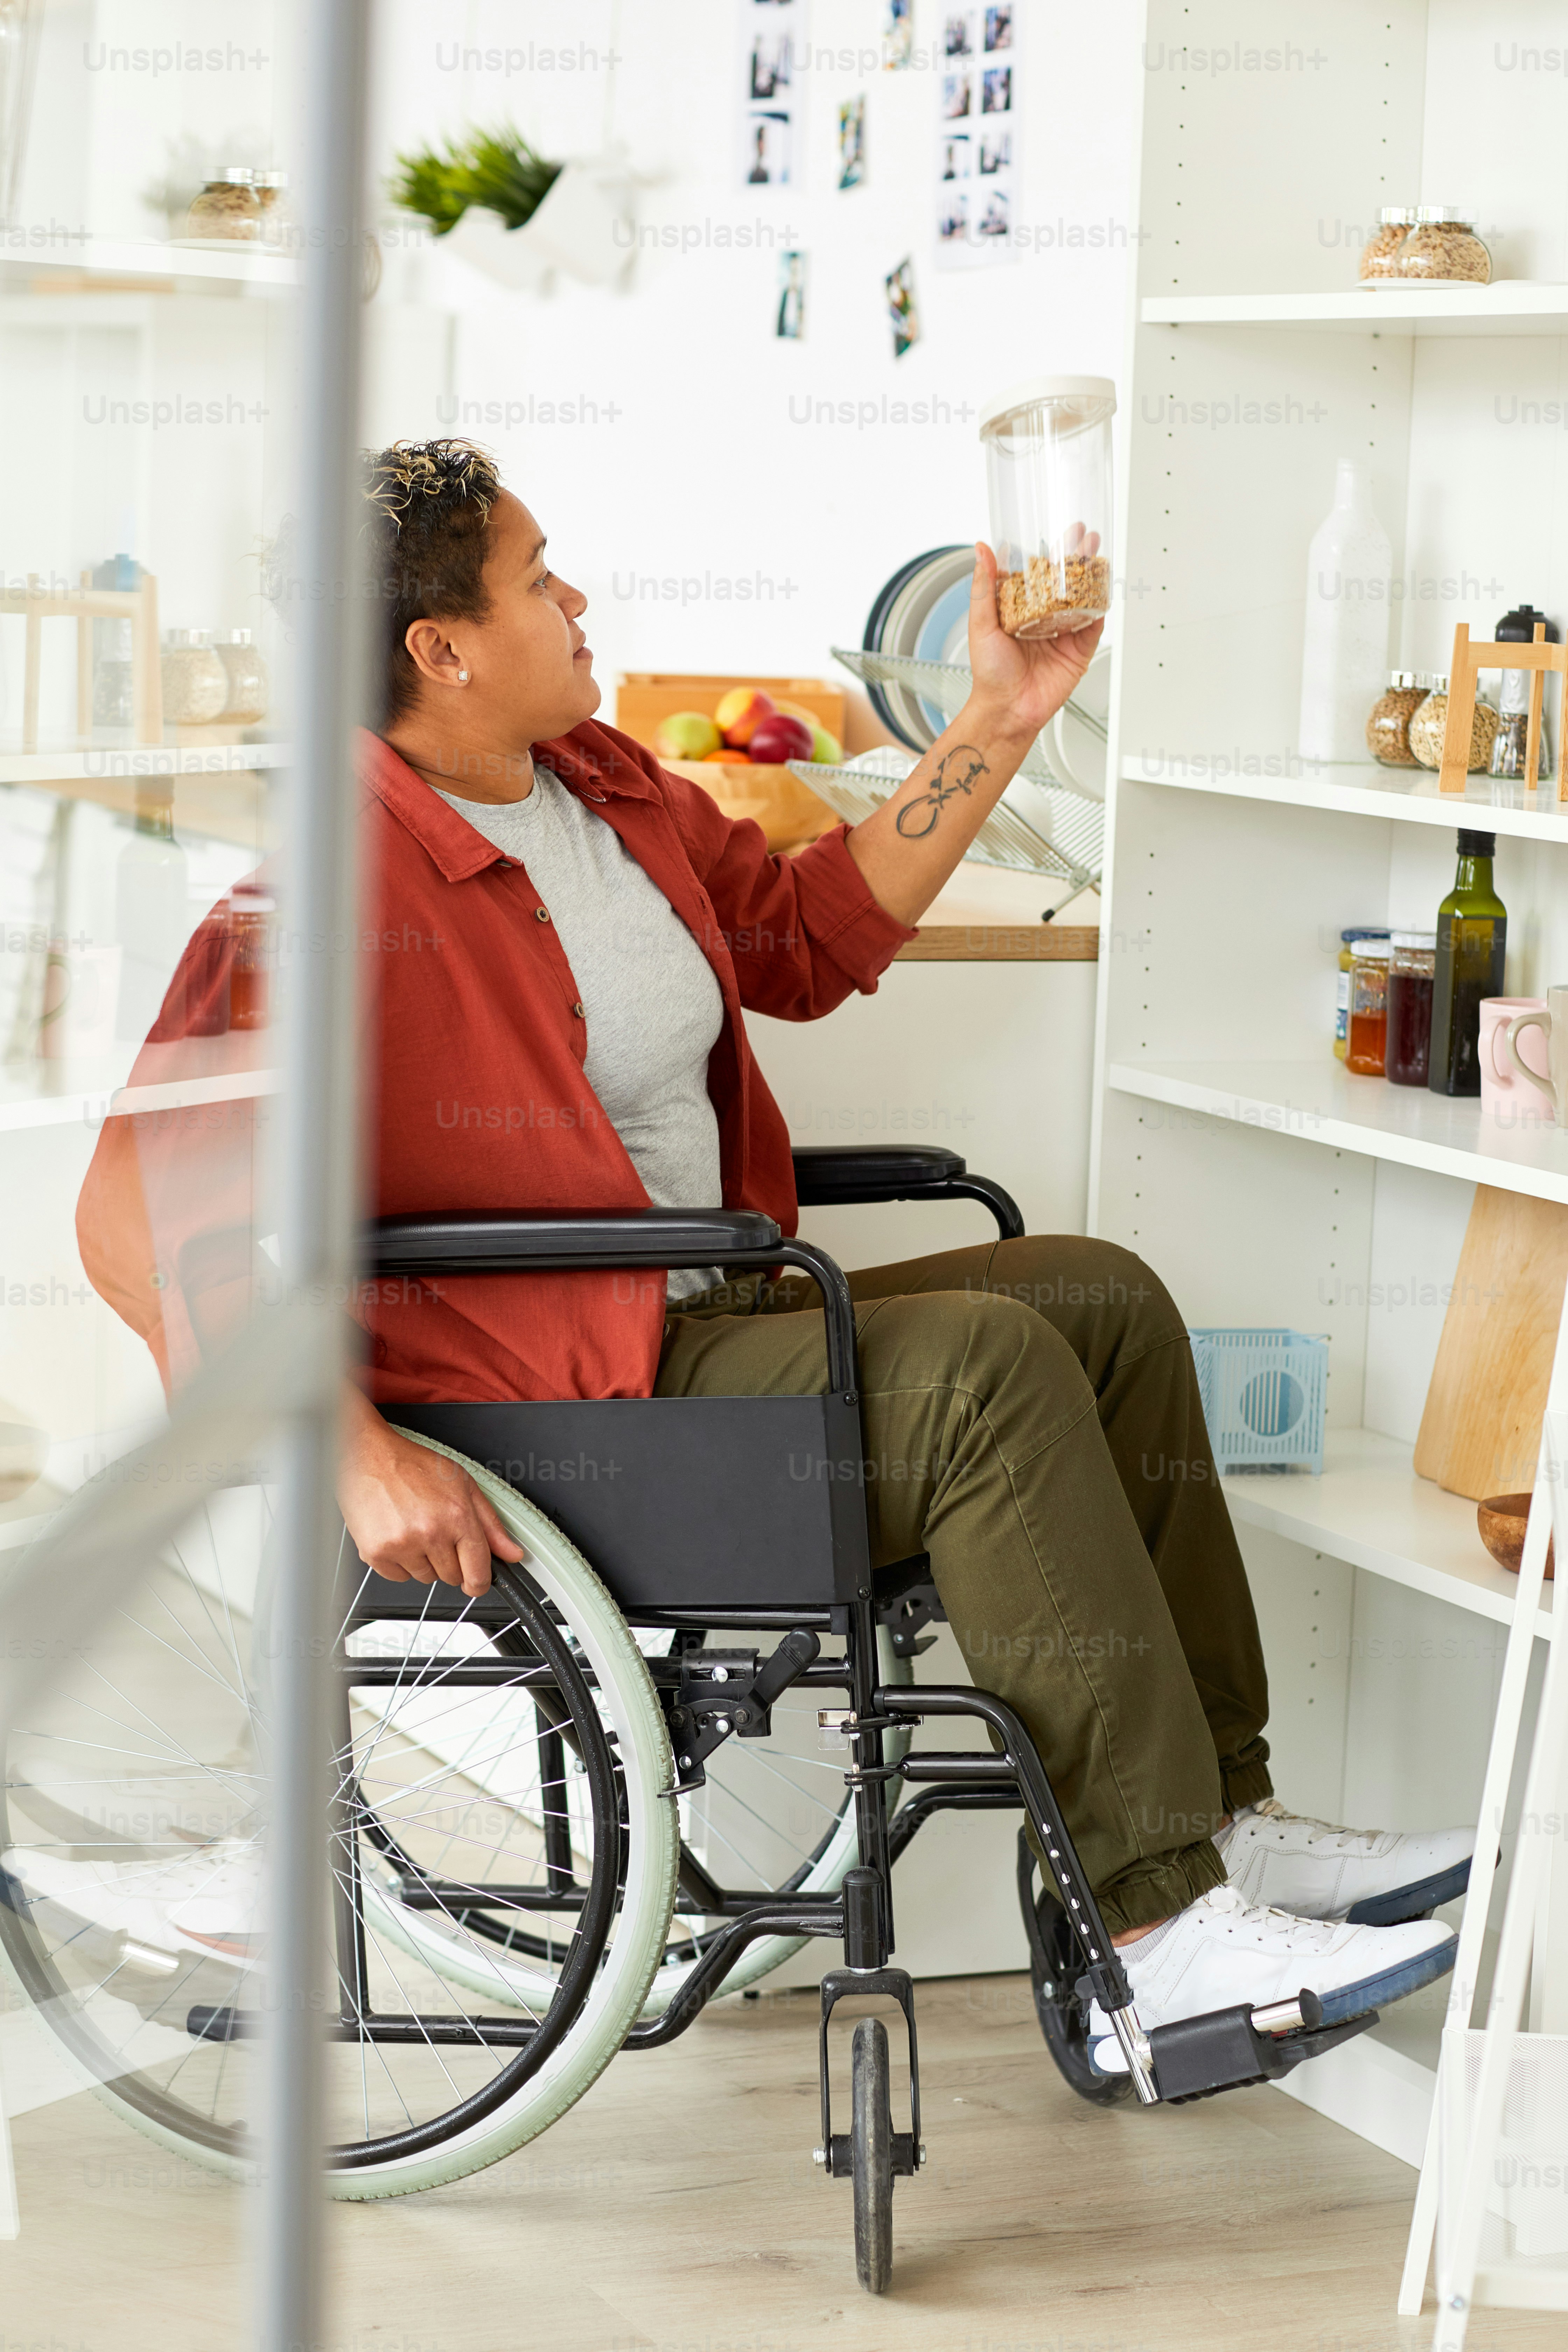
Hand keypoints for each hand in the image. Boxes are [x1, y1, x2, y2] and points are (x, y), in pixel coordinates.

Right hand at [338, 1385, 523, 1596]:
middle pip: (452, 1577)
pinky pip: (398, 1577)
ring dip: (424, 1561)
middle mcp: (430, 1533)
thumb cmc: (413, 1466)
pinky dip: (400, 1562)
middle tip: (436, 1532)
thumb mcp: (464, 1486)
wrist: (367, 1457)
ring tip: (414, 1528)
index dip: (480, 1582)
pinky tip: (397, 1534)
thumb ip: (491, 1525)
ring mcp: (402, 1545)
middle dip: (450, 1560)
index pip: (478, 1571)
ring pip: (425, 1578)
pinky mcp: (376, 1553)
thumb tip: (513, 1553)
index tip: (477, 1581)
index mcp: (457, 1516)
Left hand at [965, 538, 1104, 744]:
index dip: (1052, 551)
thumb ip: (983, 586)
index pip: (1040, 573)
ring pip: (1083, 597)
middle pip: (1066, 580)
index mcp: (1022, 608)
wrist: (1007, 709)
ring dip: (1092, 575)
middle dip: (1078, 556)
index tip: (1060, 531)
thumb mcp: (981, 623)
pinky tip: (1102, 590)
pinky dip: (1100, 607)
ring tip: (1096, 553)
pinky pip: (1094, 624)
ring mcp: (1063, 632)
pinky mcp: (1079, 649)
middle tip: (1085, 536)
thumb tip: (982, 551)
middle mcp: (1044, 617)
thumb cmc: (990, 672)